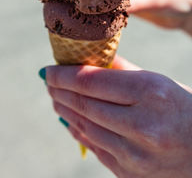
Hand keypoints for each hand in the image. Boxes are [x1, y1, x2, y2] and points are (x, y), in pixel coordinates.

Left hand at [45, 56, 191, 177]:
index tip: (48, 70)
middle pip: (83, 104)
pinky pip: (93, 147)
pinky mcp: (129, 174)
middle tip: (48, 81)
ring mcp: (134, 156)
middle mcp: (141, 125)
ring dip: (64, 110)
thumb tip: (88, 59)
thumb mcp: (158, 81)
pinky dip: (78, 130)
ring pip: (84, 127)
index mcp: (150, 93)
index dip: (63, 75)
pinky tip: (69, 120)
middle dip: (58, 91)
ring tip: (55, 98)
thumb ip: (122, 69)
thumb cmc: (182, 107)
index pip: (90, 82)